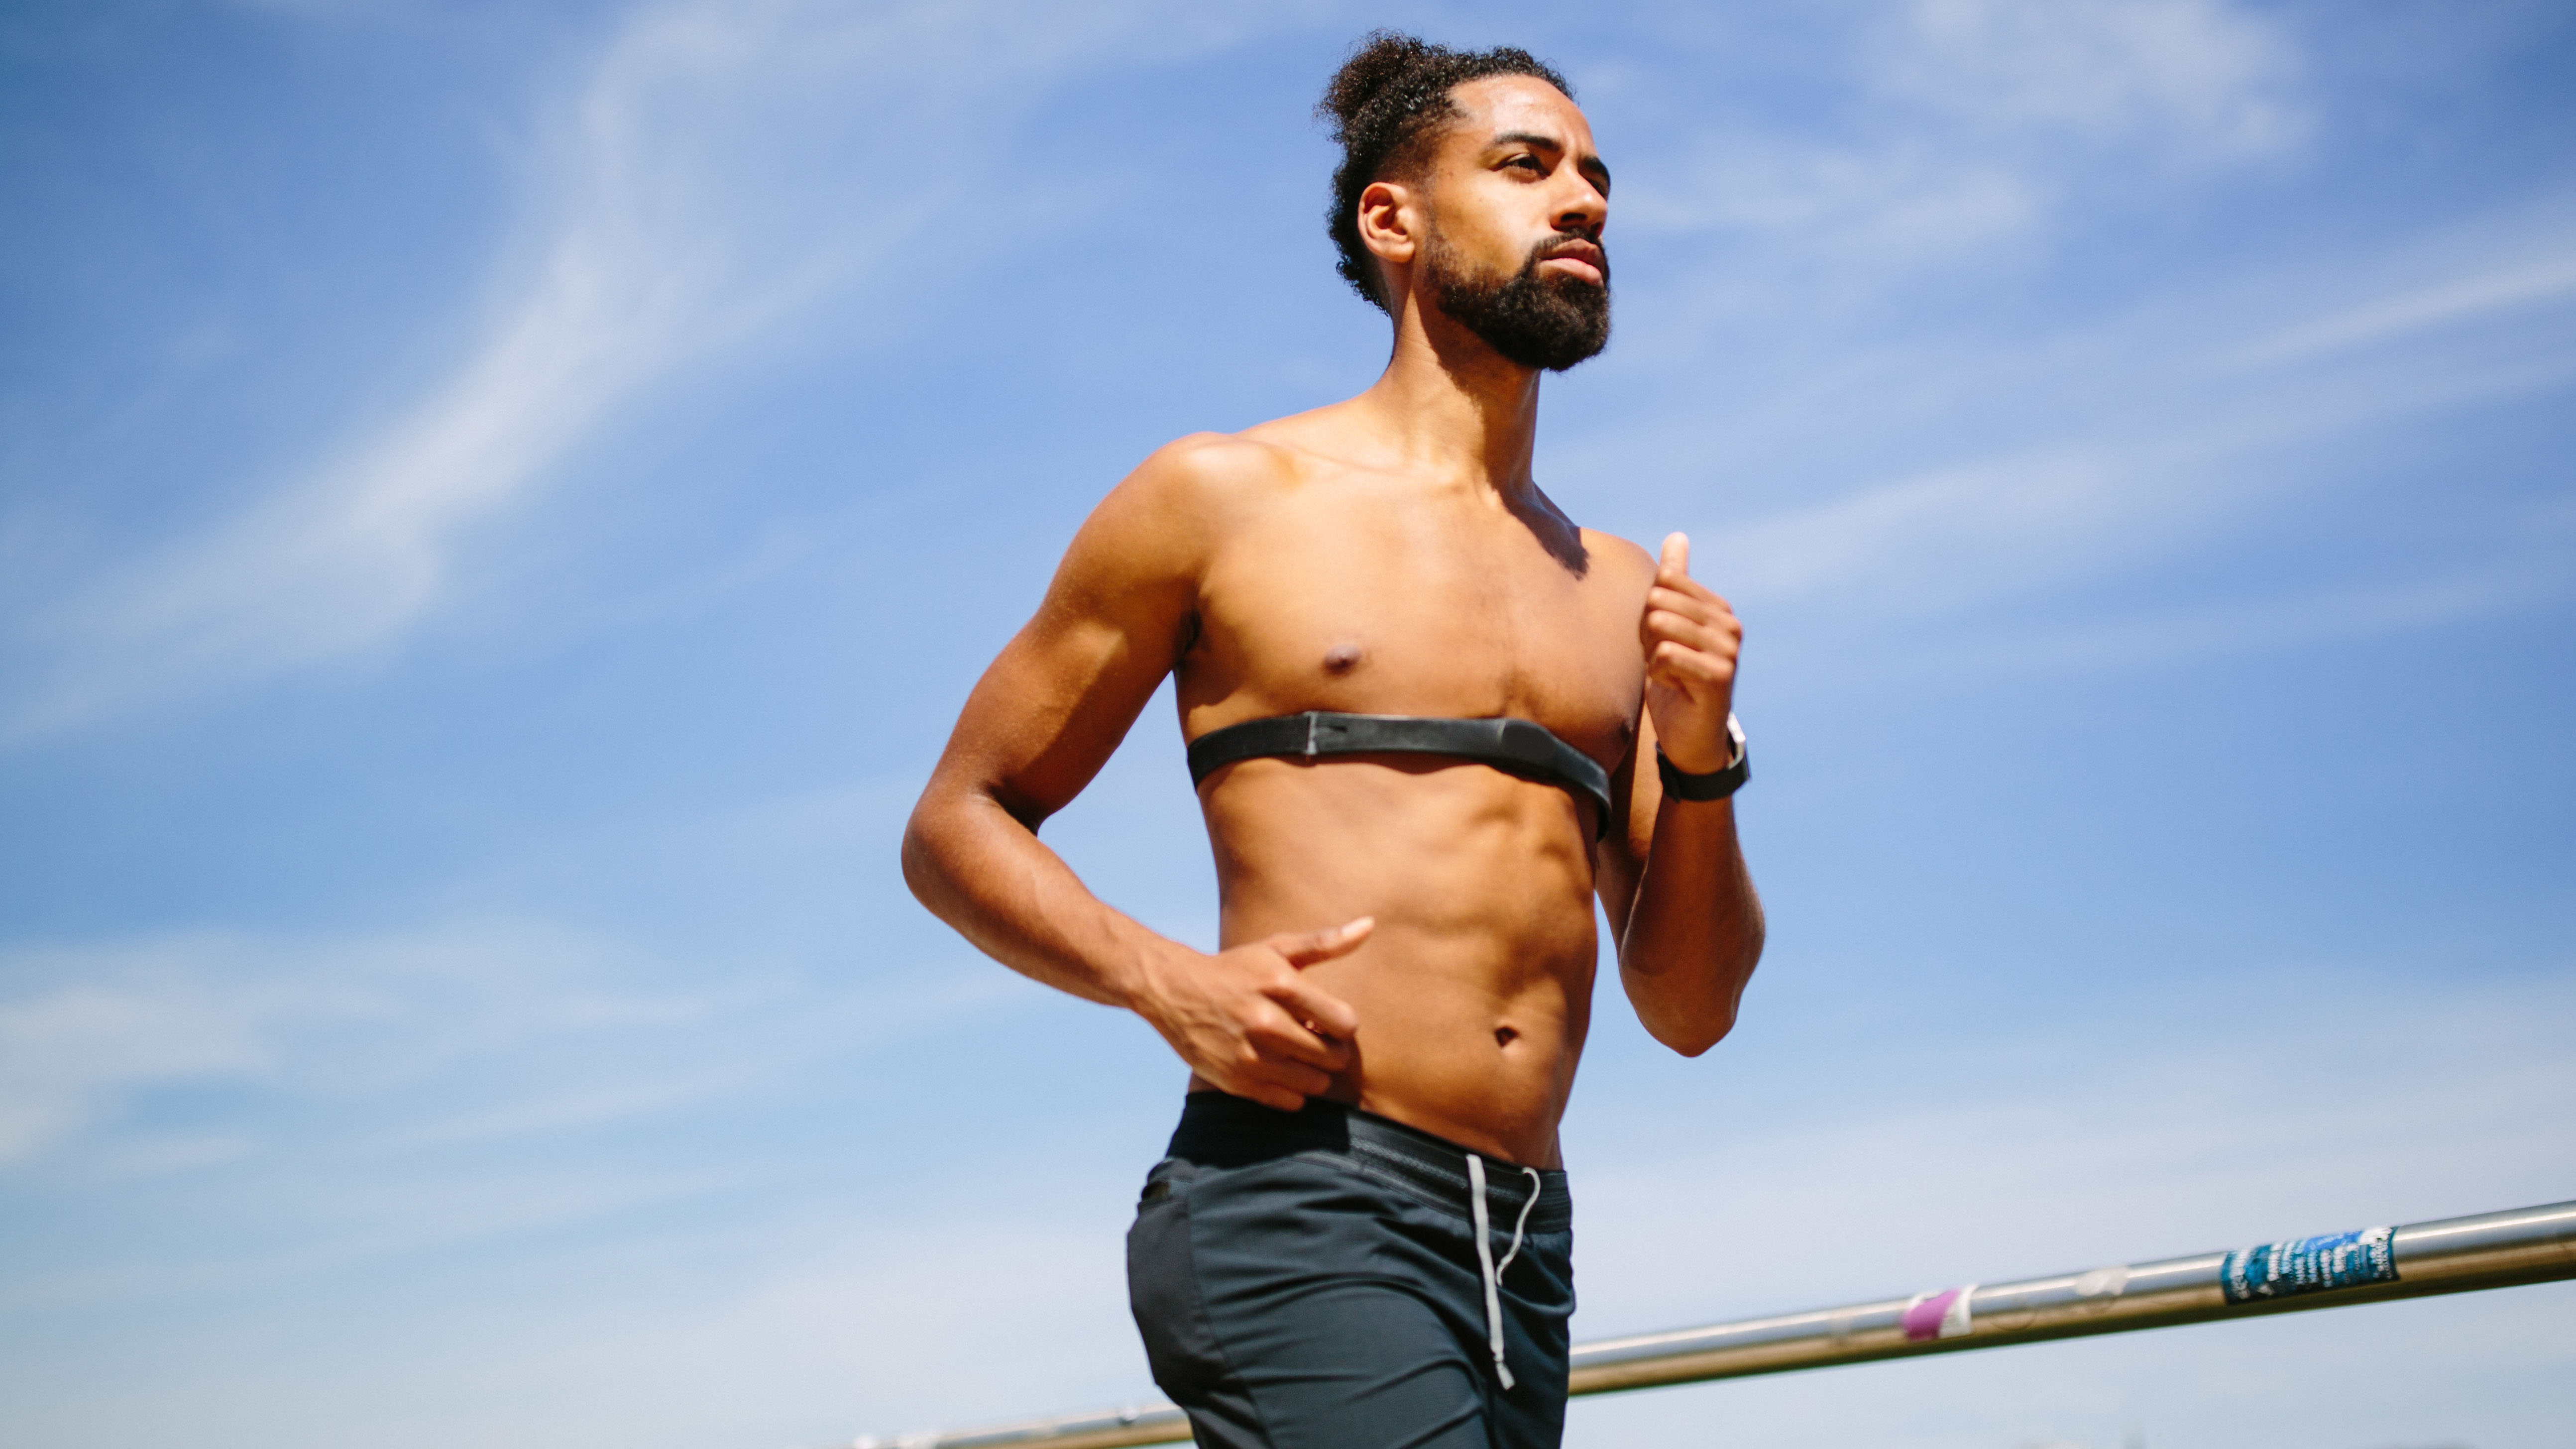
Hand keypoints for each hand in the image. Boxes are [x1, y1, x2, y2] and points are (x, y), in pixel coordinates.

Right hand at [1130, 917, 1369, 1110]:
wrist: (1173, 993)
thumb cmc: (1236, 969)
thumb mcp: (1276, 949)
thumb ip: (1325, 942)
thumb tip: (1370, 925)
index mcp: (1280, 985)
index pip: (1345, 1023)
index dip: (1343, 1024)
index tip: (1327, 1019)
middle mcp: (1265, 1022)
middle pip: (1334, 1056)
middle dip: (1332, 1049)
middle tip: (1314, 1038)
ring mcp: (1250, 1055)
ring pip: (1316, 1083)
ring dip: (1314, 1072)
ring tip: (1297, 1054)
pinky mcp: (1237, 1082)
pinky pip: (1292, 1102)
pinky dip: (1293, 1091)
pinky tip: (1279, 1070)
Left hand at [1640, 533, 1741, 774]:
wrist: (1690, 736)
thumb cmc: (1676, 678)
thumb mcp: (1670, 624)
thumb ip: (1675, 581)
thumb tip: (1677, 536)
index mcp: (1717, 608)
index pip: (1665, 581)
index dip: (1649, 613)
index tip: (1661, 641)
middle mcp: (1729, 624)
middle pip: (1658, 601)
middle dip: (1647, 634)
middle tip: (1663, 661)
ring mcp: (1728, 649)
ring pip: (1660, 626)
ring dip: (1653, 655)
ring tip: (1670, 673)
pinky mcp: (1719, 675)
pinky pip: (1666, 655)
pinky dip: (1658, 674)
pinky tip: (1675, 687)